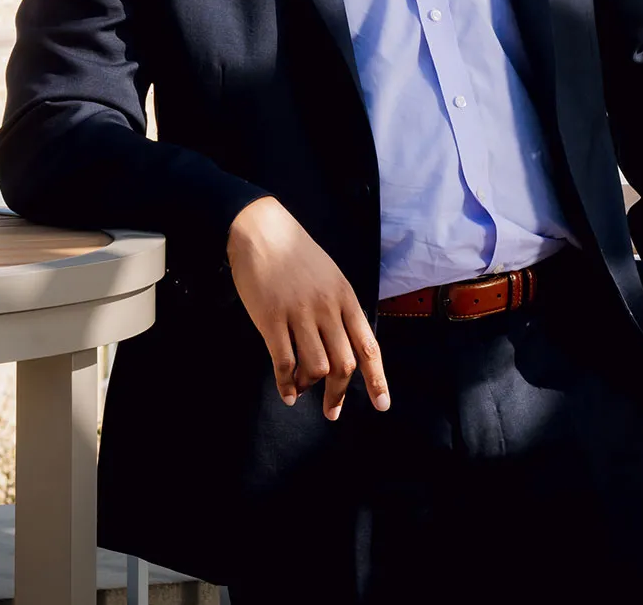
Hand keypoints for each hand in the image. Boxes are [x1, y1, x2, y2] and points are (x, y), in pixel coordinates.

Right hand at [227, 197, 390, 419]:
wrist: (260, 230)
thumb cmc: (295, 254)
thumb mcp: (330, 276)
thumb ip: (340, 309)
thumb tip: (346, 346)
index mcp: (345, 298)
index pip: (368, 346)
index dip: (377, 379)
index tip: (382, 405)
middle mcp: (327, 308)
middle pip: (344, 363)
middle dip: (339, 394)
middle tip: (332, 412)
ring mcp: (299, 314)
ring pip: (317, 366)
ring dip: (311, 386)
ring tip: (303, 389)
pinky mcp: (271, 318)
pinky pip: (284, 362)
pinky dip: (287, 384)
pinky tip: (287, 392)